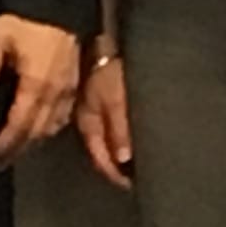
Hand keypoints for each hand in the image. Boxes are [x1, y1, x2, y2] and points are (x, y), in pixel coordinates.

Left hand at [0, 15, 81, 170]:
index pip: (19, 124)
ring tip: (17, 149)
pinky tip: (41, 128)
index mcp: (35, 84)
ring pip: (52, 126)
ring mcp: (69, 88)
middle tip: (0, 161)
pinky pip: (65, 114)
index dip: (5, 144)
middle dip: (17, 149)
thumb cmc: (25, 17)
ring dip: (34, 140)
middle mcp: (55, 92)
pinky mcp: (76, 81)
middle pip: (36, 131)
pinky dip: (50, 127)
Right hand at [74, 53, 133, 189]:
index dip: (114, 174)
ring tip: (138, 163)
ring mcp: (94, 110)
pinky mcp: (103, 101)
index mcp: (88, 123)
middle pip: (102, 152)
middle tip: (137, 178)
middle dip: (118, 167)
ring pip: (106, 141)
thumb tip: (123, 159)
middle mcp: (89, 120)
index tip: (132, 186)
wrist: (102, 40)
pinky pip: (111, 127)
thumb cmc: (110, 69)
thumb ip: (119, 129)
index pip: (100, 158)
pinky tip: (132, 139)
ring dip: (119, 153)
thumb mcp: (116, 99)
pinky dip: (121, 138)